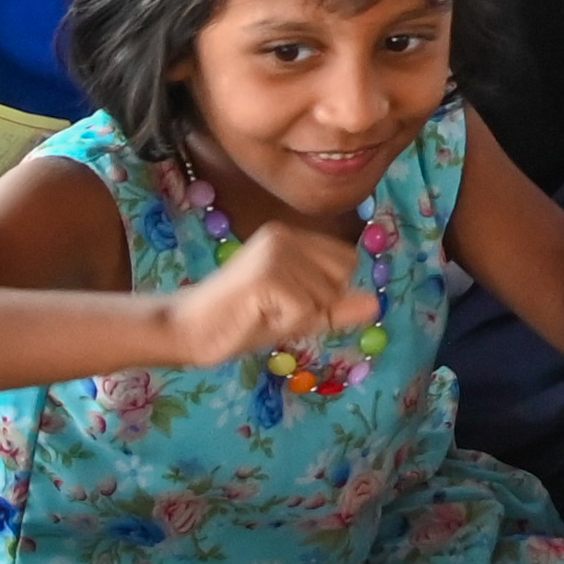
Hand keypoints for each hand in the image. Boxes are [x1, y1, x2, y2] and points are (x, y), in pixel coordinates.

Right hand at [160, 215, 372, 363]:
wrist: (187, 328)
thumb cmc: (240, 321)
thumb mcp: (296, 314)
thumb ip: (336, 307)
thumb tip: (377, 304)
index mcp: (293, 236)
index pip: (346, 262)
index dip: (326, 292)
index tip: (288, 301)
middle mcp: (286, 235)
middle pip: (342, 278)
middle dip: (316, 305)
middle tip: (274, 309)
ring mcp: (277, 252)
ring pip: (324, 298)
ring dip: (297, 318)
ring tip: (262, 313)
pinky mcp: (269, 275)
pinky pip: (305, 312)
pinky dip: (286, 324)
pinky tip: (256, 316)